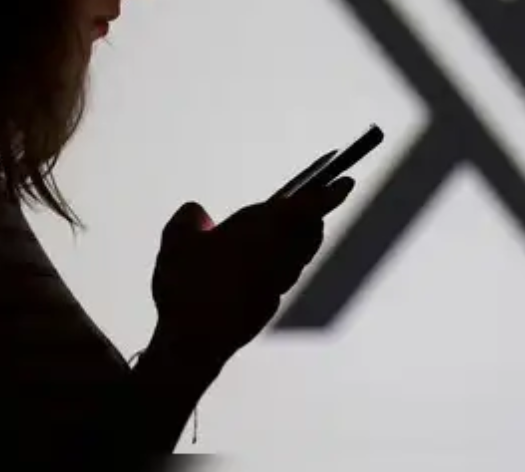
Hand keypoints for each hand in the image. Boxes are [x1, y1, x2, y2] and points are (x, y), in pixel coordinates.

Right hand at [150, 167, 354, 370]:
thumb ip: (190, 220)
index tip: (346, 182)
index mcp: (266, 229)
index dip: (329, 194)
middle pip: (309, 231)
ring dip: (300, 240)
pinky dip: (281, 265)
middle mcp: (280, 255)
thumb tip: (196, 212)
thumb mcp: (178, 241)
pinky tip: (263, 266)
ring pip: (300, 255)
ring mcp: (278, 283)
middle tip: (315, 203)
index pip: (308, 206)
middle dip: (313, 216)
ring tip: (291, 230)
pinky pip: (284, 278)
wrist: (194, 342)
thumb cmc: (189, 285)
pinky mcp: (270, 305)